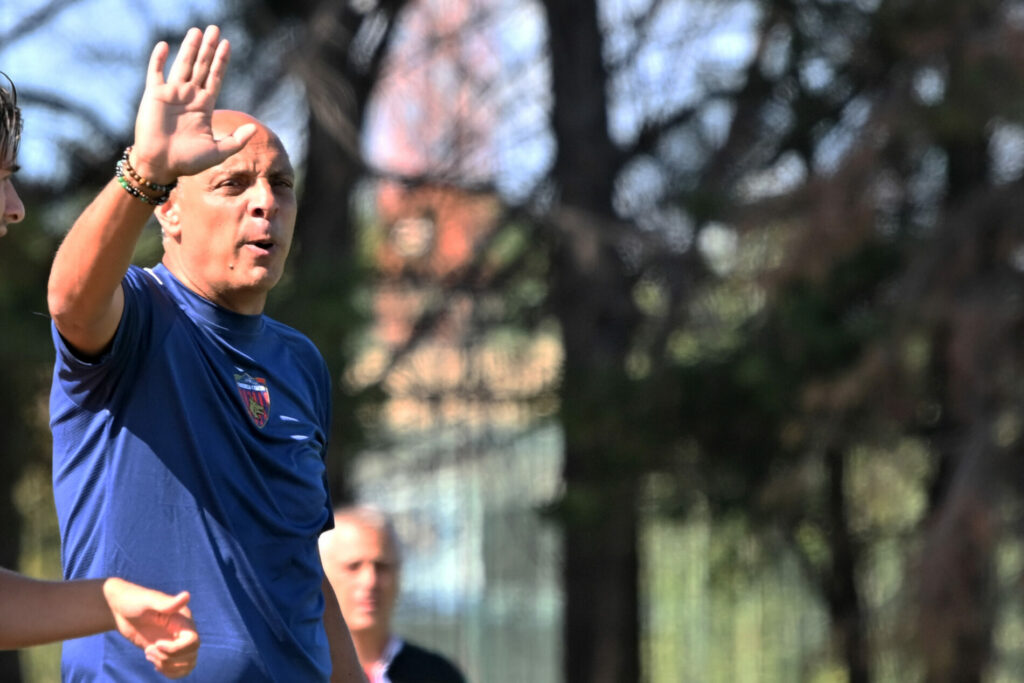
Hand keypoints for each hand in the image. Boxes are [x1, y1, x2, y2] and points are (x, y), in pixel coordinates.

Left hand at [102, 577, 199, 678]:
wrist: (120, 608)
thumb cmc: (133, 600)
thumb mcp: (147, 601)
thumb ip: (167, 603)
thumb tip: (187, 595)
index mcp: (183, 619)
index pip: (193, 641)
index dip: (176, 649)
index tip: (156, 644)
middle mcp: (183, 631)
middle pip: (191, 655)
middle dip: (169, 659)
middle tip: (149, 650)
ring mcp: (176, 642)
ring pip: (188, 664)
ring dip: (168, 667)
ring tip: (150, 655)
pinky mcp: (167, 651)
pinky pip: (180, 669)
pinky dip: (170, 672)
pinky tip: (154, 663)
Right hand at [131, 25, 255, 183]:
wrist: (161, 165)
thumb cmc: (188, 161)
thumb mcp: (218, 151)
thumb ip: (236, 140)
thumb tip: (253, 128)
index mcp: (204, 106)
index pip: (215, 78)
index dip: (221, 61)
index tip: (228, 44)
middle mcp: (189, 96)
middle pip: (201, 66)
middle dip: (208, 48)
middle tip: (215, 28)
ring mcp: (171, 94)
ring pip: (183, 65)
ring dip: (190, 48)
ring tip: (197, 31)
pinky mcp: (154, 95)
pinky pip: (156, 72)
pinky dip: (159, 59)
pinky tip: (165, 45)